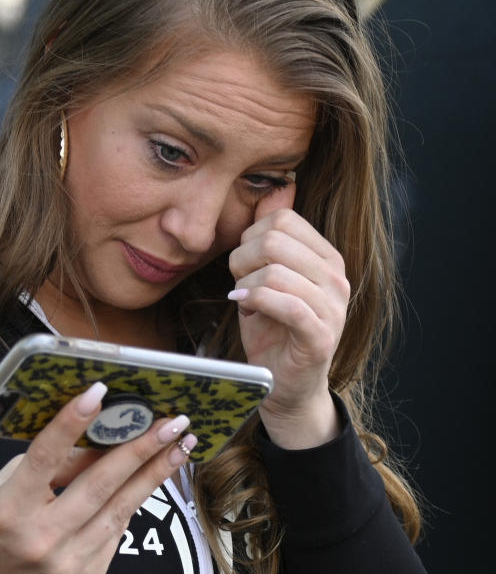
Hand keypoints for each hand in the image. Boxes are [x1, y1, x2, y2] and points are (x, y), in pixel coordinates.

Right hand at [0, 383, 195, 573]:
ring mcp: (66, 564)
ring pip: (121, 510)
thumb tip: (103, 435)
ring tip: (179, 447)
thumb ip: (54, 463)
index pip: (45, 458)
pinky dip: (130, 503)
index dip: (71, 424)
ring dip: (154, 475)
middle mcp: (39, 540)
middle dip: (140, 450)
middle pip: (99, 486)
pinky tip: (146, 480)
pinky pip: (116, 532)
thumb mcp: (8, 482)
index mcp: (10, 509)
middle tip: (171, 423)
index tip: (98, 392)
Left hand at [227, 183, 348, 448]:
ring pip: (276, 270)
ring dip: (245, 284)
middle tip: (237, 281)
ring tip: (242, 299)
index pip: (282, 219)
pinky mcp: (320, 336)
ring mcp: (333, 307)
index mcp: (326, 258)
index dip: (250, 235)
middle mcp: (336, 278)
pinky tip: (243, 307)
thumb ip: (271, 236)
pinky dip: (256, 301)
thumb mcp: (265, 276)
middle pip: (275, 239)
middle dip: (242, 258)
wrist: (284, 385)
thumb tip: (278, 188)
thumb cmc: (272, 329)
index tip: (243, 262)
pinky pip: (286, 304)